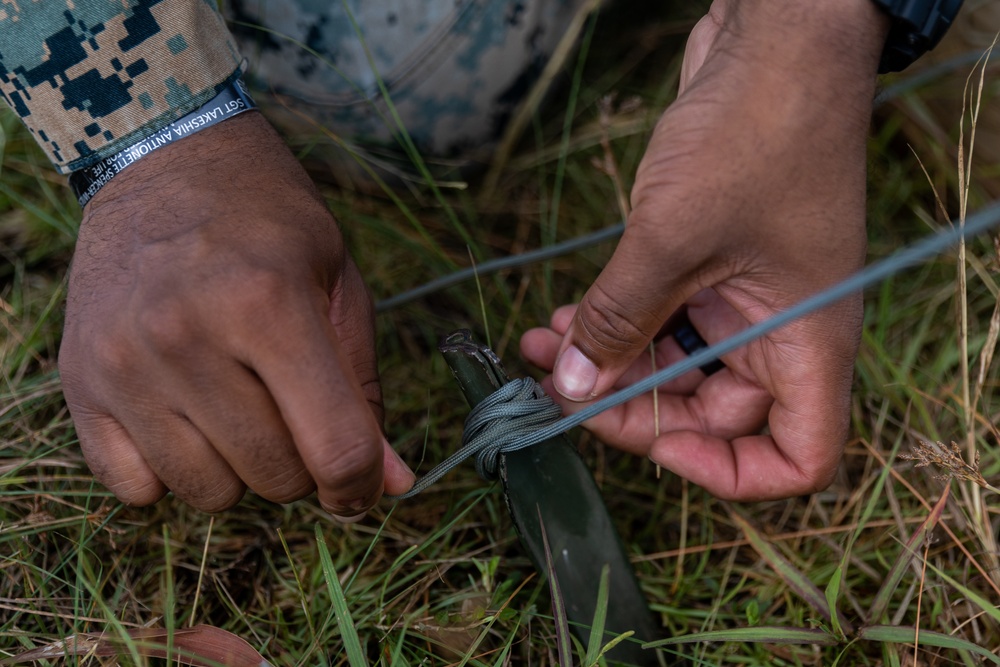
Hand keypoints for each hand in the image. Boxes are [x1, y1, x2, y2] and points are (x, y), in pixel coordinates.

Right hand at [59, 112, 413, 518]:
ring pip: (208, 493)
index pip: (336, 447)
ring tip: (238, 403)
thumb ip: (364, 387)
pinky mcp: (80, 382)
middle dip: (301, 464)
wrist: (162, 158)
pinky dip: (169, 470)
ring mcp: (124, 364)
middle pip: (275, 478)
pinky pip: (135, 489)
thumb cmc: (267, 218)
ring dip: (238, 468)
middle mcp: (186, 337)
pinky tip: (186, 415)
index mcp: (268, 305)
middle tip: (293, 409)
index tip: (361, 483)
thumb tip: (391, 485)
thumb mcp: (338, 282)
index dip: (362, 484)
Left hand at [521, 0, 888, 500]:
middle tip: (558, 389)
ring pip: (674, 365)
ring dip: (608, 361)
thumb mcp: (671, 237)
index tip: (650, 438)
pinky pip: (663, 317)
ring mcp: (748, 297)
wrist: (777, 39)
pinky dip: (616, 322)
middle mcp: (782, 332)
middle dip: (629, 405)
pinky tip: (561, 318)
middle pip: (711, 414)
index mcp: (806, 344)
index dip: (723, 470)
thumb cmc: (754, 133)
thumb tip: (570, 387)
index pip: (794, 458)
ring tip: (539, 347)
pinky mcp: (713, 264)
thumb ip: (618, 320)